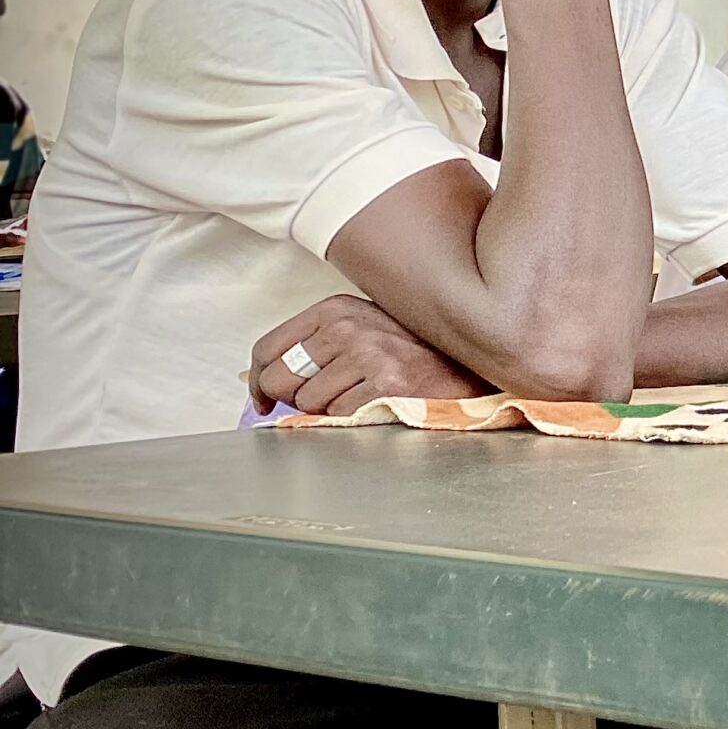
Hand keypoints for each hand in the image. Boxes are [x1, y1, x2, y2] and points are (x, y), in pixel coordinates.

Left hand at [251, 295, 485, 415]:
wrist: (470, 360)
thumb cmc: (414, 350)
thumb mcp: (362, 329)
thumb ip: (316, 345)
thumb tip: (264, 379)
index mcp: (334, 309)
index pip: (268, 348)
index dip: (257, 380)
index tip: (262, 398)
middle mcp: (346, 327)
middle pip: (279, 378)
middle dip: (292, 399)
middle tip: (318, 401)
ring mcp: (367, 355)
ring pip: (309, 403)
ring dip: (329, 410)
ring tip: (360, 397)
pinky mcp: (385, 384)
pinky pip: (340, 416)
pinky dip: (353, 419)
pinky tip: (376, 404)